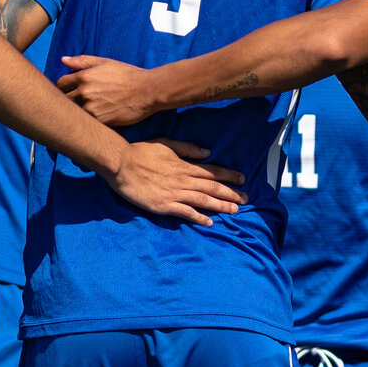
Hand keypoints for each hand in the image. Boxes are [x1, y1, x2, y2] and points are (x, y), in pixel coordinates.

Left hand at [57, 55, 163, 128]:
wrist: (147, 91)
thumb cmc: (128, 75)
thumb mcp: (106, 63)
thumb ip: (83, 61)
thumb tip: (63, 60)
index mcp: (84, 77)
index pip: (60, 84)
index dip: (64, 87)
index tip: (71, 90)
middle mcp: (84, 92)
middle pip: (63, 99)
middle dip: (68, 100)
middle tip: (76, 102)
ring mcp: (91, 108)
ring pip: (73, 112)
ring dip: (76, 112)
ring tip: (86, 111)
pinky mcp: (100, 121)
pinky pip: (85, 123)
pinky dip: (87, 121)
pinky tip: (94, 119)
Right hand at [106, 139, 245, 227]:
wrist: (121, 165)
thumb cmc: (140, 152)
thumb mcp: (166, 144)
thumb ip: (187, 148)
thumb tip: (207, 152)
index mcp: (184, 165)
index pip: (211, 172)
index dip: (228, 176)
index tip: (242, 180)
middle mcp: (183, 180)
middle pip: (212, 188)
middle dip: (231, 194)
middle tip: (246, 200)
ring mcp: (174, 194)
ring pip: (203, 200)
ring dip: (221, 206)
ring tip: (235, 211)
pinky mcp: (164, 206)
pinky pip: (186, 213)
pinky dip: (199, 218)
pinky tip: (210, 223)